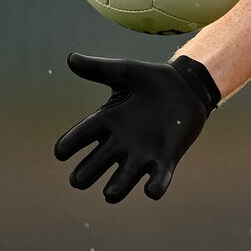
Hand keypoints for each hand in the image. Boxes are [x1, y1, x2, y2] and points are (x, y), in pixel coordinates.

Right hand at [54, 52, 219, 202]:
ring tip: (111, 192)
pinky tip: (152, 189)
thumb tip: (70, 58)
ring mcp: (142, 154)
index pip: (80, 137)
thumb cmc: (155, 80)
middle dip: (86, 174)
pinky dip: (155, 187)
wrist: (188, 86)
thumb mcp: (128, 70)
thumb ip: (101, 68)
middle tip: (81, 177)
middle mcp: (119, 143)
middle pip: (93, 167)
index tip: (61, 151)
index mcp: (108, 121)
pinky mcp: (165, 160)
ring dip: (117, 188)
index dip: (69, 145)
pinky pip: (158, 181)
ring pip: (122, 182)